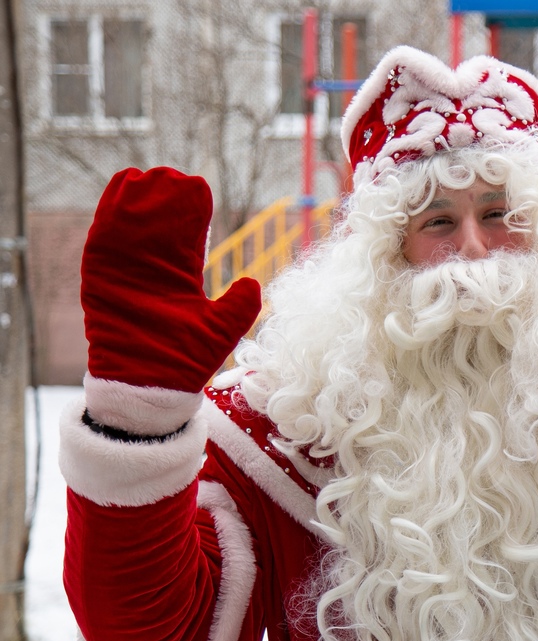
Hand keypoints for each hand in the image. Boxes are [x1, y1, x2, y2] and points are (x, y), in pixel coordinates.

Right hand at [82, 167, 260, 392]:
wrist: (148, 384)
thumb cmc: (183, 361)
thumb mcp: (220, 331)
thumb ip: (239, 306)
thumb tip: (253, 282)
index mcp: (179, 278)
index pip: (187, 236)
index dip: (191, 212)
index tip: (199, 188)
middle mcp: (152, 270)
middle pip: (158, 224)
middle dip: (165, 199)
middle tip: (175, 176)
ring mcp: (125, 271)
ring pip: (130, 225)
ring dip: (140, 201)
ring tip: (153, 177)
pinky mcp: (101, 276)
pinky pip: (103, 238)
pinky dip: (111, 213)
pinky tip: (122, 189)